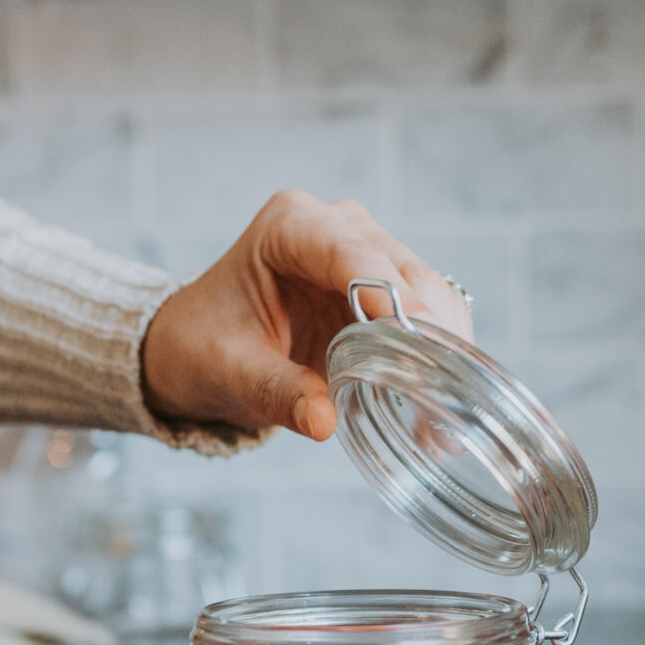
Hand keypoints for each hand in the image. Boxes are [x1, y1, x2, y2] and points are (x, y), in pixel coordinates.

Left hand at [139, 190, 473, 440]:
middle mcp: (334, 224)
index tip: (418, 338)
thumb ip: (275, 391)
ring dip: (441, 343)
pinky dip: (438, 348)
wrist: (198, 347)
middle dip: (426, 328)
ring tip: (446, 407)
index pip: (350, 253)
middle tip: (442, 394)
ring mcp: (364, 250)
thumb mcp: (229, 373)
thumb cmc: (204, 348)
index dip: (389, 294)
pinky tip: (441, 393)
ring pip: (426, 287)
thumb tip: (323, 420)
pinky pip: (427, 309)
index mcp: (288, 226)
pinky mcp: (383, 283)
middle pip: (400, 268)